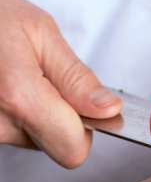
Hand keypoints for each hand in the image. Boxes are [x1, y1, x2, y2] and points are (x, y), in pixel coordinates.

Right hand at [0, 0, 120, 166]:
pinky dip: (17, 112)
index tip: (90, 105)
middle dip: (63, 117)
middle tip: (46, 78)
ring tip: (18, 74)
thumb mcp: (41, 32)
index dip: (88, 128)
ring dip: (37, 112)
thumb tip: (109, 110)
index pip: (73, 149)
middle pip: (55, 145)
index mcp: (18, 96)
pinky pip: (13, 130)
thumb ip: (77, 78)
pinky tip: (5, 84)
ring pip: (34, 139)